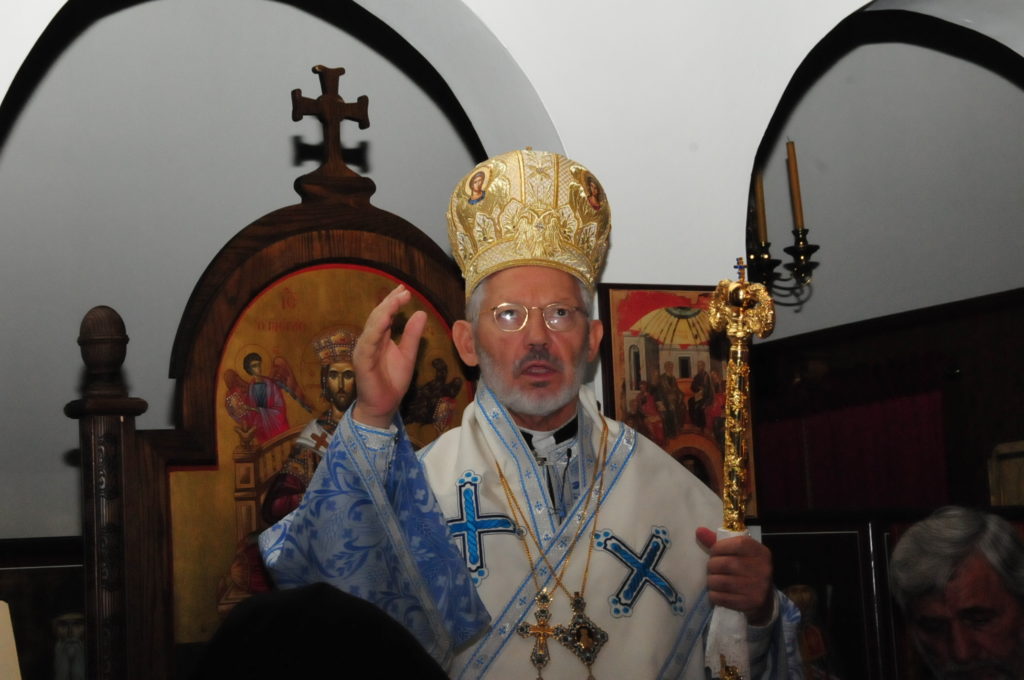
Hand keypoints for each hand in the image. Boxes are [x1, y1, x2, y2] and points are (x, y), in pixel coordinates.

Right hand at [351, 285, 426, 428]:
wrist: (384, 406)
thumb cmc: (393, 381)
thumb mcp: (408, 354)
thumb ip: (412, 335)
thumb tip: (420, 313)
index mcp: (379, 338)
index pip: (384, 315)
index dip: (393, 302)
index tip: (404, 291)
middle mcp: (369, 341)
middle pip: (378, 316)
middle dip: (390, 302)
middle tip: (403, 291)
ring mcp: (364, 350)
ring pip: (372, 326)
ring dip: (384, 311)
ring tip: (396, 300)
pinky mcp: (362, 361)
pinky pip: (368, 343)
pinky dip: (376, 330)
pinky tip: (385, 319)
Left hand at [696, 527, 773, 625]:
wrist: (764, 599)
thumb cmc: (746, 571)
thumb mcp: (738, 554)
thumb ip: (719, 542)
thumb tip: (699, 531)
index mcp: (760, 552)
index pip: (737, 544)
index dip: (719, 548)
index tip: (714, 553)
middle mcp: (763, 568)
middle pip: (726, 564)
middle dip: (712, 566)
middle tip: (712, 569)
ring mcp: (758, 587)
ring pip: (722, 582)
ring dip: (711, 582)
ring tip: (713, 581)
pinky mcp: (751, 603)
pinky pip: (723, 598)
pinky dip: (714, 596)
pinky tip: (717, 593)